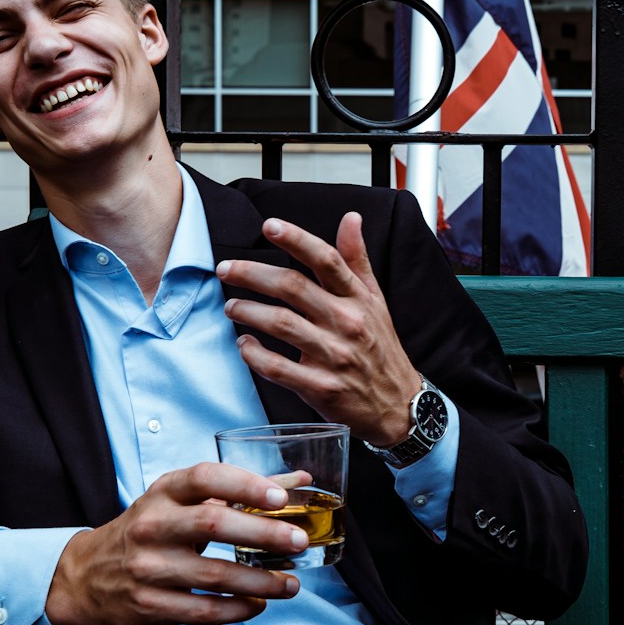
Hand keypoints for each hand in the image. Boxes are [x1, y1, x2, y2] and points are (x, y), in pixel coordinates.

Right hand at [45, 463, 308, 624]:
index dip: (245, 485)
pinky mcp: (149, 605)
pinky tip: (259, 604)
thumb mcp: (182, 502)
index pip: (205, 478)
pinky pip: (203, 611)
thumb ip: (240, 492)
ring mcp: (148, 567)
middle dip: (263, 534)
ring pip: (214, 575)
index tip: (280, 497)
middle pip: (213, 525)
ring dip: (260, 581)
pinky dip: (237, 609)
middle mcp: (152, 526)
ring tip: (292, 584)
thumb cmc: (150, 530)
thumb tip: (298, 481)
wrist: (87, 575)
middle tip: (299, 542)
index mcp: (164, 493)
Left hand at [217, 212, 420, 446]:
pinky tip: (244, 344)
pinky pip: (278, 367)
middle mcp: (347, 323)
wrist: (397, 405)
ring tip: (231, 306)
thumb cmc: (380, 350)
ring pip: (281, 324)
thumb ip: (357, 260)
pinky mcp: (321, 387)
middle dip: (252, 274)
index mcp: (359, 299)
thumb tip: (350, 218)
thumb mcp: (376, 301)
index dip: (297, 239)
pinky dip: (254, 354)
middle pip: (293, 287)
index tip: (270, 226)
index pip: (327, 260)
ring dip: (248, 311)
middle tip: (226, 270)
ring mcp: (334, 356)